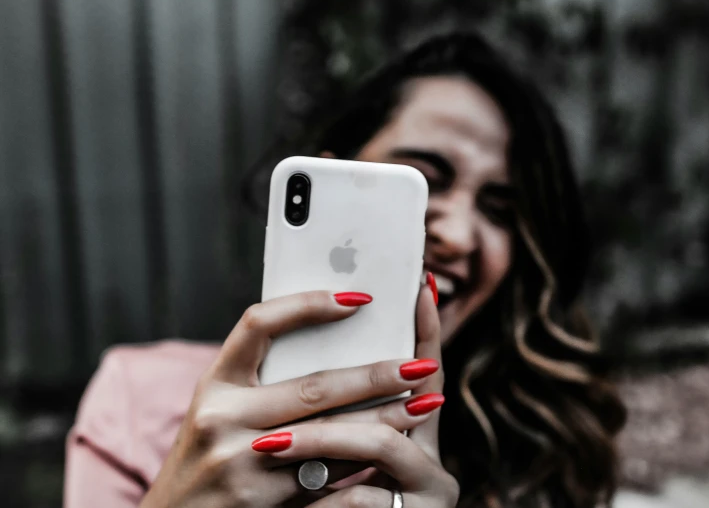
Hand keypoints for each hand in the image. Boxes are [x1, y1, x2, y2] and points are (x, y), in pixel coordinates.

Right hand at [140, 289, 444, 507]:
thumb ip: (261, 382)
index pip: (258, 324)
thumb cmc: (206, 457)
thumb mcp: (219, 411)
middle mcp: (221, 419)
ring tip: (425, 402)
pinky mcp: (261, 505)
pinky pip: (326, 480)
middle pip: (314, 386)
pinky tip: (395, 450)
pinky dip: (364, 463)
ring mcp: (241, 465)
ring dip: (384, 418)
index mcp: (213, 384)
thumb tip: (335, 342)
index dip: (307, 305)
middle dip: (375, 374)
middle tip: (419, 362)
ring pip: (331, 436)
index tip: (358, 298)